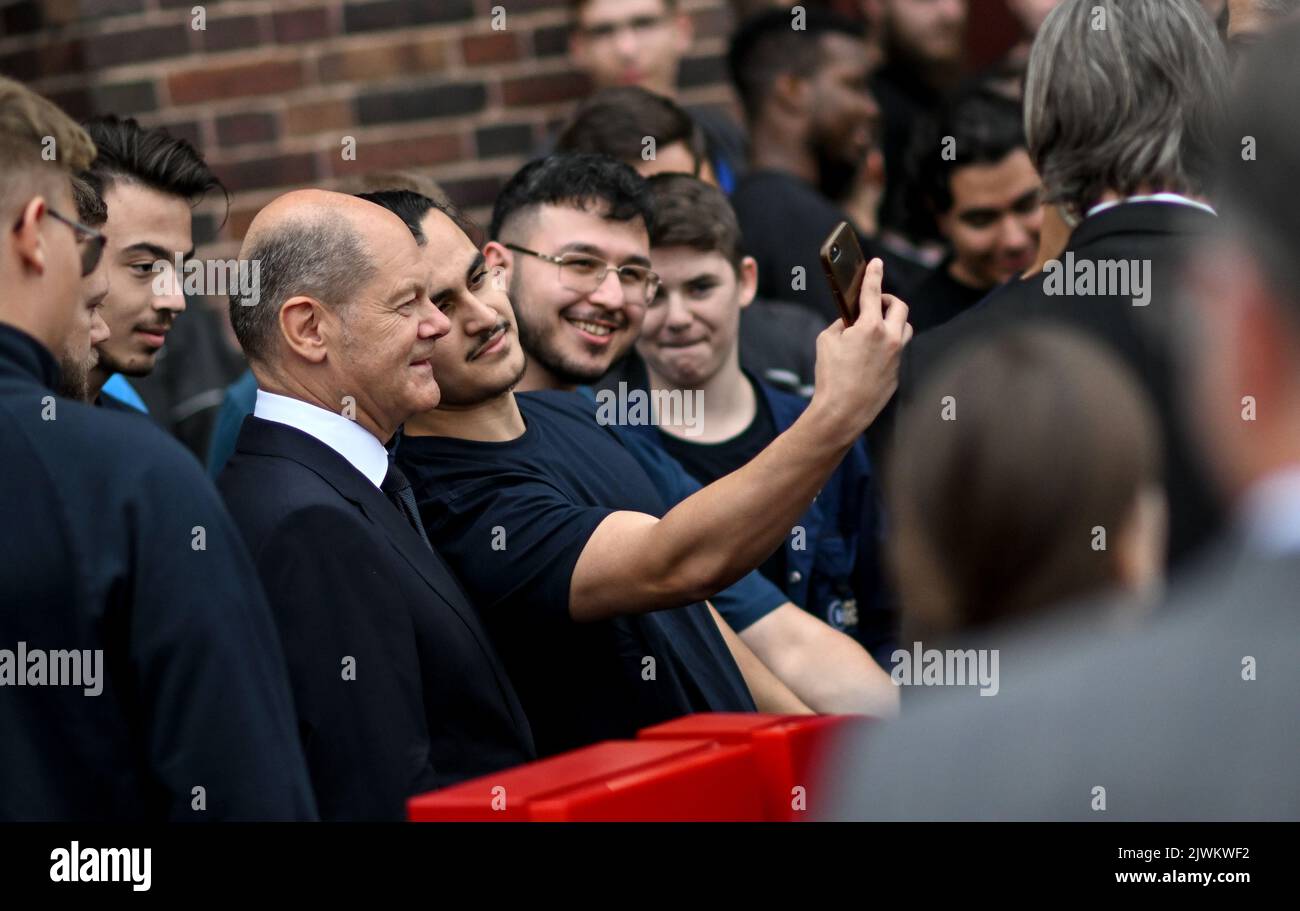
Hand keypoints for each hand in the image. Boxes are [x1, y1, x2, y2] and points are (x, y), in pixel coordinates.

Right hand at [809, 258, 910, 442]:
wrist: (842, 412)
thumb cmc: (830, 376)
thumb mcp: (826, 341)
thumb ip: (842, 324)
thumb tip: (850, 321)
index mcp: (870, 326)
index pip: (874, 291)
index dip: (874, 274)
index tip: (877, 263)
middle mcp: (889, 338)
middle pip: (899, 307)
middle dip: (888, 300)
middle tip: (876, 302)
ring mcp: (897, 356)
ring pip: (904, 328)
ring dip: (894, 321)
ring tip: (877, 326)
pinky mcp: (897, 373)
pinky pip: (897, 351)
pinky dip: (887, 345)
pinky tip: (872, 354)